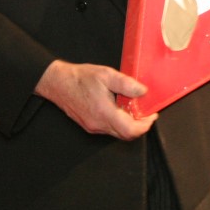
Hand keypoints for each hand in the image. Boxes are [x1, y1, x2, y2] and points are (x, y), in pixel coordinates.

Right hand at [35, 60, 156, 139]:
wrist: (58, 83)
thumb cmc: (80, 78)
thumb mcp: (106, 74)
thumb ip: (127, 84)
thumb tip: (143, 92)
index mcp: (104, 112)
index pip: (131, 130)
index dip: (145, 125)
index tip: (151, 115)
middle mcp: (98, 124)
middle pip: (126, 135)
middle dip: (140, 125)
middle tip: (146, 112)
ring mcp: (93, 127)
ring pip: (118, 133)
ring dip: (129, 124)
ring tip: (133, 108)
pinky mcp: (90, 126)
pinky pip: (109, 129)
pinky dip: (119, 122)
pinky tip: (120, 109)